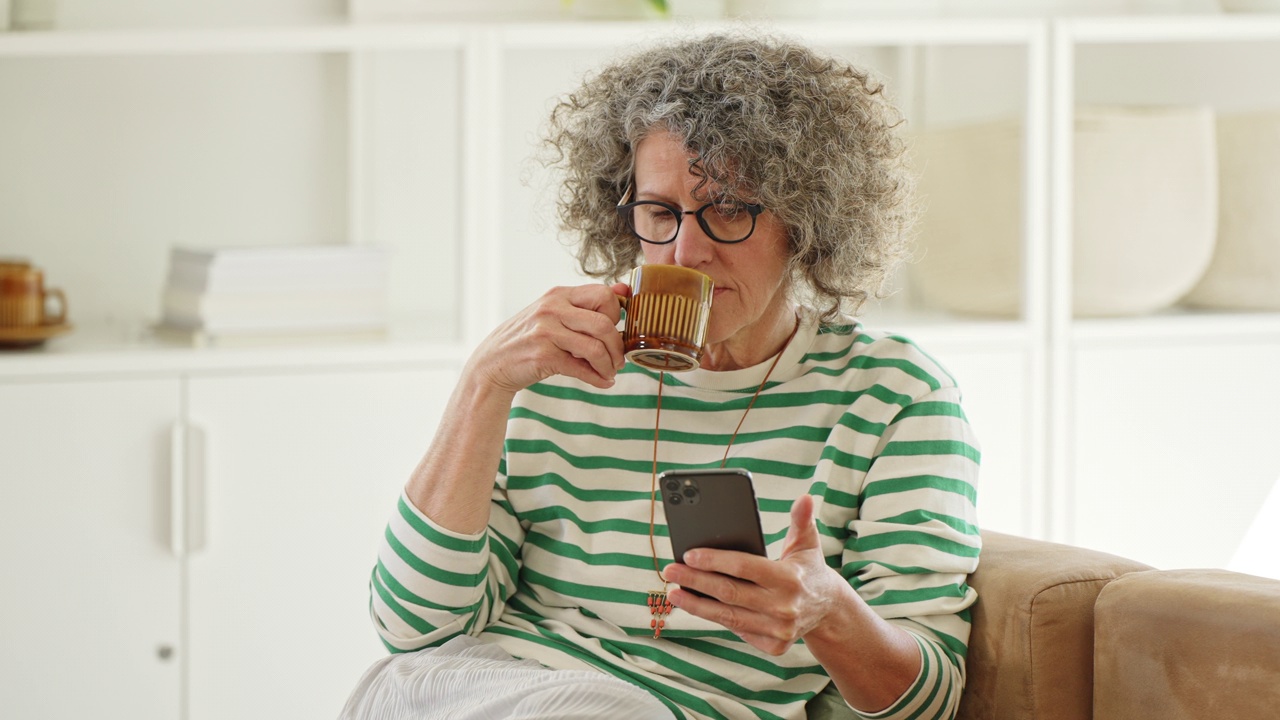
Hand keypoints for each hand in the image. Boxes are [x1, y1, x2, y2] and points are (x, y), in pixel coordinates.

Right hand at [467, 282, 629, 393]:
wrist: (492, 363)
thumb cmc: (528, 338)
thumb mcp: (552, 313)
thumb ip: (584, 304)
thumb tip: (623, 291)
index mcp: (558, 294)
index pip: (603, 295)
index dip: (615, 315)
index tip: (614, 331)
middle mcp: (552, 309)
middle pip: (604, 323)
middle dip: (617, 346)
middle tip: (618, 360)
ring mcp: (546, 332)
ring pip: (596, 348)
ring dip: (609, 365)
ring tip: (610, 372)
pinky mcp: (543, 356)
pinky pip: (581, 369)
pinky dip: (597, 379)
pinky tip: (603, 382)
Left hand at [665, 494, 853, 655]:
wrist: (828, 609)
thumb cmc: (808, 569)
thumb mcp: (807, 544)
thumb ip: (801, 520)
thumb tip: (805, 497)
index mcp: (789, 579)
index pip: (744, 567)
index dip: (714, 561)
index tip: (688, 554)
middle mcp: (784, 607)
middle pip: (729, 593)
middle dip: (695, 581)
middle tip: (669, 571)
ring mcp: (778, 629)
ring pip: (728, 617)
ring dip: (697, 605)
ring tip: (673, 592)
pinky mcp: (774, 645)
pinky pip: (738, 630)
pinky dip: (717, 619)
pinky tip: (698, 606)